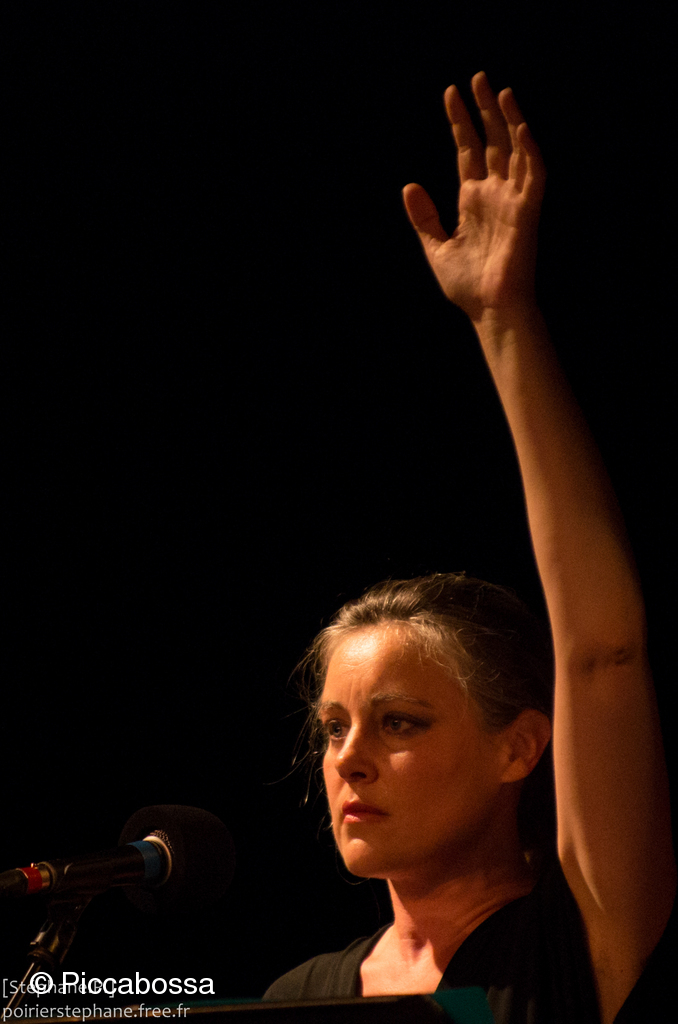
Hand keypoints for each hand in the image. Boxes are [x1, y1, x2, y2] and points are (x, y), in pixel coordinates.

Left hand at [403, 72, 545, 323]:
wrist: (489, 311)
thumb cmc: (466, 285)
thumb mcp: (436, 247)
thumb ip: (424, 217)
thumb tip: (409, 186)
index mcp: (473, 201)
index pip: (468, 151)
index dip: (460, 122)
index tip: (451, 93)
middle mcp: (495, 195)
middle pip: (492, 142)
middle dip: (485, 110)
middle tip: (478, 78)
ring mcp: (513, 201)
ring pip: (515, 150)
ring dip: (510, 120)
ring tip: (500, 91)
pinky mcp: (528, 213)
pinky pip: (534, 175)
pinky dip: (529, 150)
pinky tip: (519, 127)